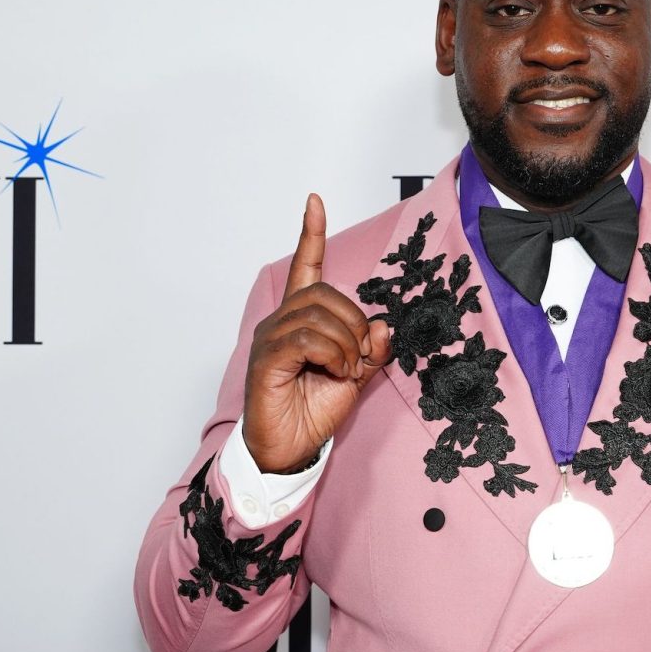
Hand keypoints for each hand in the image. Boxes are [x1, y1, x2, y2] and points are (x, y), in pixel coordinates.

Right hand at [241, 194, 393, 473]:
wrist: (289, 449)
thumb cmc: (314, 411)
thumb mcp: (356, 377)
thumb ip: (371, 350)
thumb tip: (383, 325)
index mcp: (300, 320)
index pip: (305, 267)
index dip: (311, 234)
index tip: (314, 201)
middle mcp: (280, 321)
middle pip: (325, 293)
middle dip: (353, 322)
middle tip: (358, 358)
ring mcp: (270, 338)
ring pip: (318, 314)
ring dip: (345, 342)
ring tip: (345, 370)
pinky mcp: (267, 358)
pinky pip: (306, 338)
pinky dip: (331, 353)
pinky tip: (335, 372)